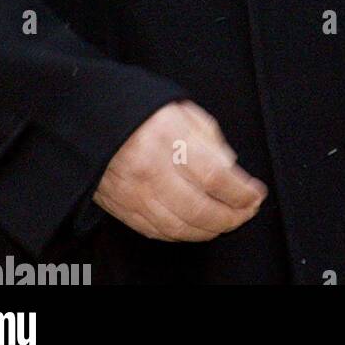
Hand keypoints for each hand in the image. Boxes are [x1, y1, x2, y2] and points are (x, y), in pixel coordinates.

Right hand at [94, 100, 267, 240]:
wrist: (88, 118)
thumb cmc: (141, 110)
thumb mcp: (181, 109)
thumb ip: (209, 138)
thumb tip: (230, 168)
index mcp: (168, 137)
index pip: (214, 176)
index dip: (240, 191)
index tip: (256, 194)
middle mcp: (150, 169)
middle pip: (199, 208)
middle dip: (231, 216)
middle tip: (248, 211)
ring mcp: (133, 193)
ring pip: (179, 227)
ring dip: (210, 229)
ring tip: (228, 221)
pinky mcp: (121, 208)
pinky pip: (157, 231)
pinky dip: (182, 234)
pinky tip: (198, 227)